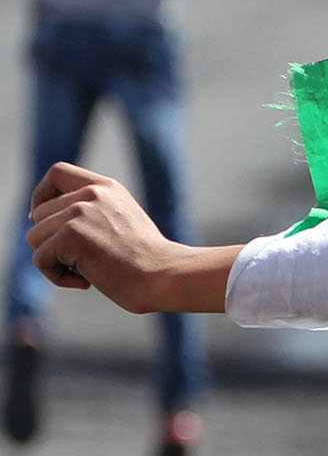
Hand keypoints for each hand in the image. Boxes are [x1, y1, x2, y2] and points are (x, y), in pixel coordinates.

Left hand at [26, 163, 192, 312]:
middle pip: (38, 214)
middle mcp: (91, 194)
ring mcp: (80, 212)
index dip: (42, 195)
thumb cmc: (147, 262)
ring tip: (86, 272)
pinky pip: (40, 259)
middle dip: (49, 241)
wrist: (166, 276)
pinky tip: (86, 282)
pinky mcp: (71, 235)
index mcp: (107, 187)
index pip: (57, 173)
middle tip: (81, 260)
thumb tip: (39, 219)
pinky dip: (57, 276)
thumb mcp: (122, 222)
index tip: (44, 218)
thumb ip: (91, 212)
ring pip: (34, 237)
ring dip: (53, 261)